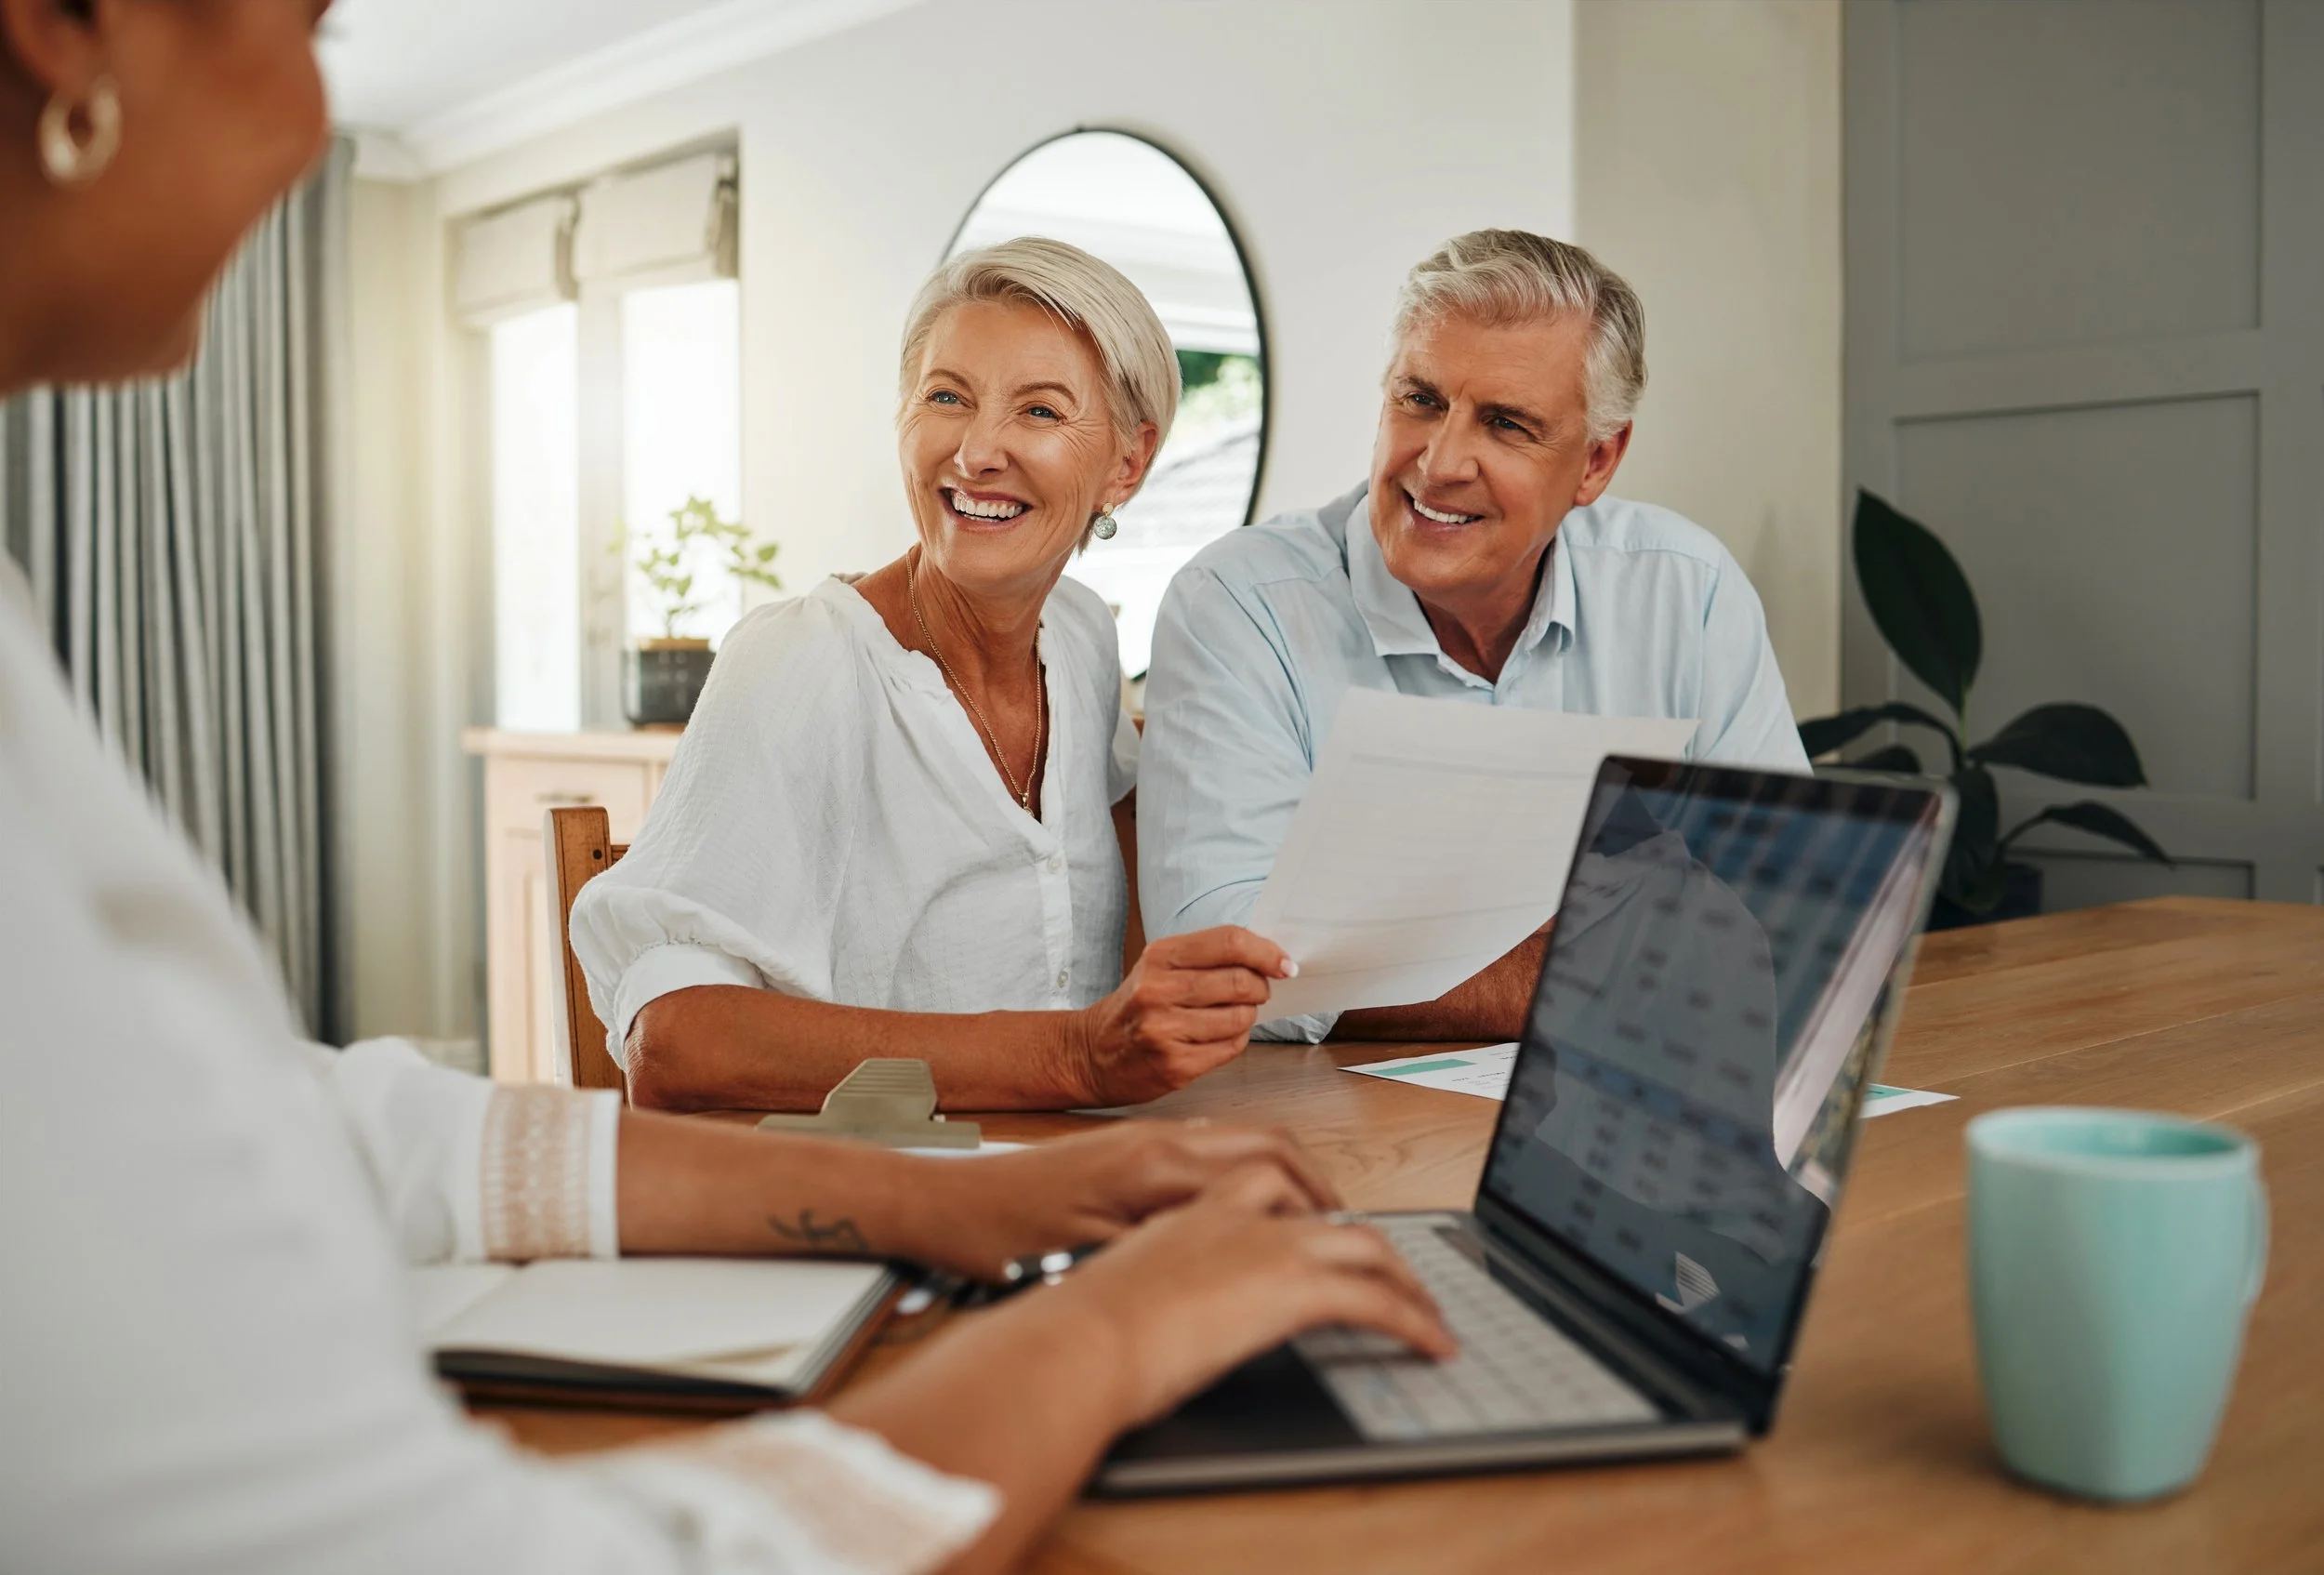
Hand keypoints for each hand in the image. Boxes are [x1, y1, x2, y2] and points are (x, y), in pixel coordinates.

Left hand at [898, 1120, 1339, 1280]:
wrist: (946, 1203)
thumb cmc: (1005, 1240)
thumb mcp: (1095, 1259)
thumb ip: (1171, 1248)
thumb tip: (1238, 1255)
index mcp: (1159, 1166)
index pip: (1272, 1171)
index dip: (1319, 1210)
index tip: (1347, 1244)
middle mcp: (1159, 1140)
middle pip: (1271, 1143)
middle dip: (1318, 1184)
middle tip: (1346, 1232)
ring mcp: (1144, 1138)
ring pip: (1241, 1141)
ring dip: (1285, 1174)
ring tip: (1309, 1223)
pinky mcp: (1128, 1148)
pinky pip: (1211, 1147)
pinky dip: (1248, 1171)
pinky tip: (1249, 1209)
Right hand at [1037, 1163, 1457, 1429]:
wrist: (1077, 1339)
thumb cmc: (1074, 1326)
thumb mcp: (1115, 1285)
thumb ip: (1149, 1281)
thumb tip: (1160, 1311)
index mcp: (1185, 1204)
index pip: (1263, 1176)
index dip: (1304, 1199)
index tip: (1321, 1225)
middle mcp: (1234, 1210)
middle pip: (1325, 1203)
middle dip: (1366, 1237)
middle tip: (1391, 1273)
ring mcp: (1267, 1242)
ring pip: (1367, 1244)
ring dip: (1406, 1280)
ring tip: (1427, 1313)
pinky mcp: (1292, 1286)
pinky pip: (1378, 1298)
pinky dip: (1415, 1320)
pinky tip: (1433, 1345)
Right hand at [1064, 926, 1294, 1103]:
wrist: (1092, 1054)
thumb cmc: (1136, 1007)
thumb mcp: (1159, 968)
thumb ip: (1206, 958)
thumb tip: (1267, 960)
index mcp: (1159, 956)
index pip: (1229, 942)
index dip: (1266, 952)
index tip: (1285, 964)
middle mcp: (1158, 990)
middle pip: (1240, 981)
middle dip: (1261, 988)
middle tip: (1257, 992)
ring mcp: (1165, 1030)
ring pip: (1240, 1018)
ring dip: (1246, 1017)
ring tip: (1227, 1017)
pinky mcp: (1174, 1065)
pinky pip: (1230, 1048)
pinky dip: (1234, 1041)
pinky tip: (1214, 1038)